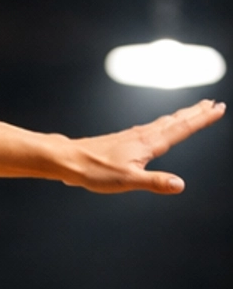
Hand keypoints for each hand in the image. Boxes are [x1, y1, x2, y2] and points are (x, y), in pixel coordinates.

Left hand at [64, 97, 223, 194]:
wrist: (70, 160)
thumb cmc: (96, 171)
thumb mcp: (127, 181)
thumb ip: (154, 182)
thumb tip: (180, 185)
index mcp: (149, 144)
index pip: (182, 129)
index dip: (201, 119)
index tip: (218, 108)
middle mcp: (144, 136)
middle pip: (176, 121)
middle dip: (196, 113)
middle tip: (214, 103)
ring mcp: (134, 136)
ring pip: (165, 122)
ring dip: (183, 115)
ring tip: (197, 109)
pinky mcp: (125, 140)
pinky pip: (153, 127)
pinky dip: (166, 122)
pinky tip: (163, 125)